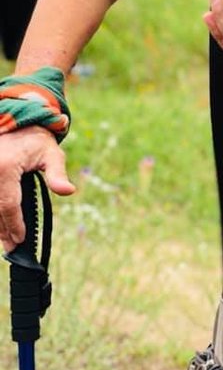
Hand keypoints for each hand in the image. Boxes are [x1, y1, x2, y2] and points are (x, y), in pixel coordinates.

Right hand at [0, 126, 75, 252]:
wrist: (15, 121)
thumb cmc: (35, 138)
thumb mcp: (51, 153)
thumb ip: (58, 174)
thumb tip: (69, 191)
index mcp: (5, 168)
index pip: (9, 205)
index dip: (15, 225)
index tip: (21, 240)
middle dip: (3, 231)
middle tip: (12, 248)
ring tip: (5, 239)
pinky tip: (1, 223)